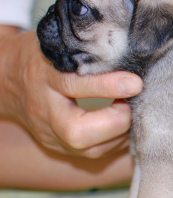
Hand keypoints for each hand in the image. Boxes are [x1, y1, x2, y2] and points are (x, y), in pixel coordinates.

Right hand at [0, 27, 142, 157]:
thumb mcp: (62, 45)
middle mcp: (45, 110)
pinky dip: (115, 139)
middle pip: (78, 132)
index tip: (135, 83)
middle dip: (116, 122)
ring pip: (89, 149)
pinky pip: (93, 153)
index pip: (74, 84)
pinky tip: (125, 123)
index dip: (107, 86)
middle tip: (132, 103)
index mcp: (44, 77)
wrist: (6, 78)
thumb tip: (132, 52)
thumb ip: (90, 51)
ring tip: (132, 110)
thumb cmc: (44, 55)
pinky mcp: (58, 146)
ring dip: (120, 133)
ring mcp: (50, 133)